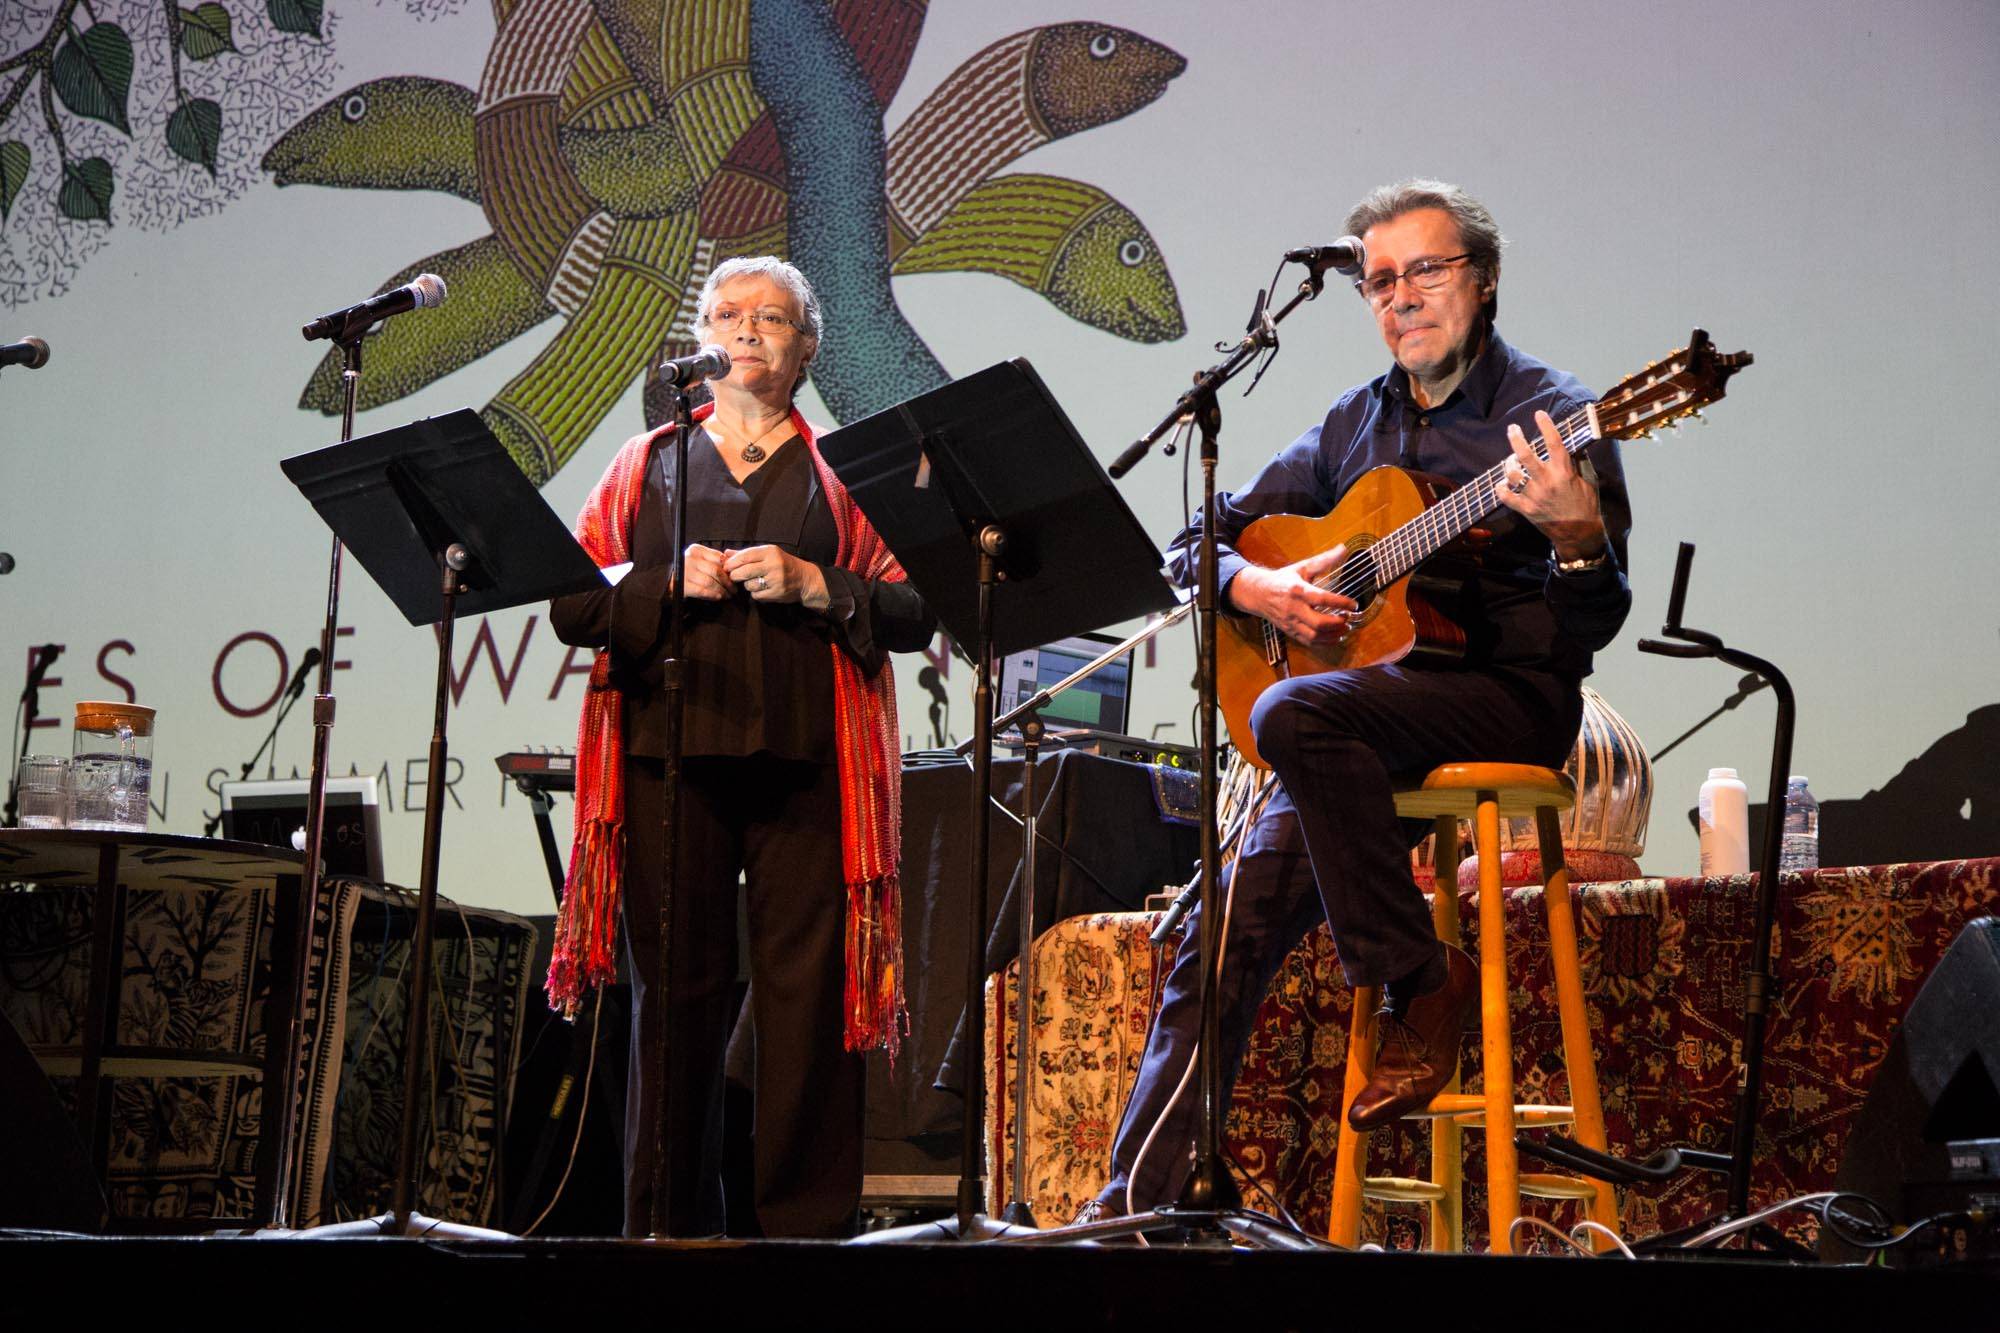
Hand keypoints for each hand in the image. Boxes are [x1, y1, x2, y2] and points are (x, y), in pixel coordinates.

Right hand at [681, 544, 730, 599]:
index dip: (729, 568)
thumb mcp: (698, 559)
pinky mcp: (683, 585)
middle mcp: (690, 559)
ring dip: (722, 590)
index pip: (718, 557)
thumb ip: (713, 559)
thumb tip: (732, 564)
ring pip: (710, 582)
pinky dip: (713, 595)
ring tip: (728, 595)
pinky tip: (718, 597)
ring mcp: (686, 572)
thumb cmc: (688, 570)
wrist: (667, 580)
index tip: (734, 576)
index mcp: (696, 550)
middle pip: (716, 570)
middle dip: (728, 582)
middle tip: (734, 589)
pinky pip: (702, 591)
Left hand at [725, 544, 829, 609]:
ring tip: (753, 582)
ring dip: (747, 585)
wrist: (804, 579)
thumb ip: (746, 553)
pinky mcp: (777, 593)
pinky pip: (756, 595)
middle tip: (733, 576)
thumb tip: (725, 553)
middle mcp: (774, 564)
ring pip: (749, 584)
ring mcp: (776, 580)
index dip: (732, 562)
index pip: (745, 556)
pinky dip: (755, 593)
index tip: (726, 567)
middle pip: (744, 571)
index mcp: (770, 552)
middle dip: (735, 575)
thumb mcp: (767, 554)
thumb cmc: (782, 564)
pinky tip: (762, 589)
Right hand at [1229, 544, 1357, 646]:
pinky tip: (1336, 636)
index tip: (1354, 605)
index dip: (1341, 603)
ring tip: (1345, 628)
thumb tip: (1344, 548)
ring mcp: (1291, 622)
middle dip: (1338, 623)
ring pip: (1314, 636)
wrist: (1258, 593)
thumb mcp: (1302, 567)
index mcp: (1298, 590)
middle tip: (1348, 617)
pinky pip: (1309, 642)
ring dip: (1333, 635)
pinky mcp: (1290, 632)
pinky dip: (1325, 642)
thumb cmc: (1283, 579)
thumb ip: (1324, 559)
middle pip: (1318, 623)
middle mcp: (1293, 608)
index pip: (1322, 599)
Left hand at [1494, 410, 1607, 559]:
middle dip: (1516, 438)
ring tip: (1510, 459)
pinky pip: (1506, 496)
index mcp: (1564, 472)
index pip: (1554, 443)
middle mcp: (1547, 482)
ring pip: (1512, 474)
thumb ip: (1580, 460)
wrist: (1579, 532)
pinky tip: (1503, 483)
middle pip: (1525, 456)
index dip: (1546, 426)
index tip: (1538, 414)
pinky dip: (1501, 488)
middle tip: (1512, 429)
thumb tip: (1573, 443)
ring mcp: (1535, 496)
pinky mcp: (1526, 510)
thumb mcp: (1589, 479)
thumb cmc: (1586, 504)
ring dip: (1508, 463)